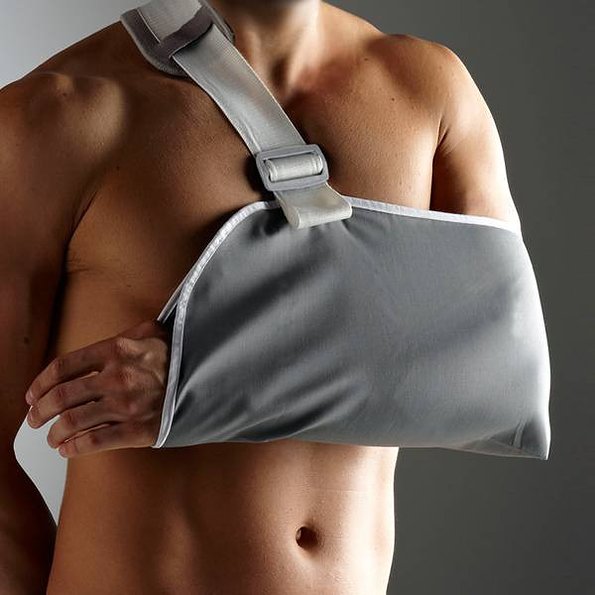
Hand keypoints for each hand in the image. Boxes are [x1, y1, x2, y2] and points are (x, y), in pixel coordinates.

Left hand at [24, 320, 170, 457]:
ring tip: (52, 438)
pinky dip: (75, 448)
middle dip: (40, 411)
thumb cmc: (182, 354)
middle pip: (62, 397)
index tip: (33, 394)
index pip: (64, 367)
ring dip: (55, 433)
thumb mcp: (154, 331)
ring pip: (73, 422)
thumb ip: (127, 334)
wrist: (211, 377)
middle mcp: (116, 377)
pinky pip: (95, 442)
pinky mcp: (139, 429)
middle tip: (33, 420)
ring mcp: (126, 405)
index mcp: (116, 350)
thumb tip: (113, 339)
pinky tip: (69, 449)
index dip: (41, 383)